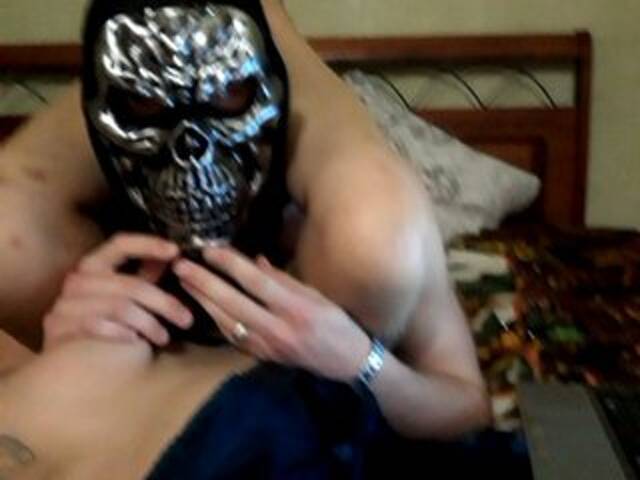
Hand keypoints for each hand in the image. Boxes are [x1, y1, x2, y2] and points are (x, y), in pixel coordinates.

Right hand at [43, 233, 192, 349]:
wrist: (63, 361)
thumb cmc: (101, 322)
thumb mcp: (124, 295)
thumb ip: (145, 277)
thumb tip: (172, 258)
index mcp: (93, 264)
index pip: (121, 243)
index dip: (149, 244)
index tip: (175, 251)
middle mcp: (77, 279)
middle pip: (131, 285)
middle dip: (165, 303)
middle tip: (187, 320)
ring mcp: (66, 303)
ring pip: (120, 308)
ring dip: (149, 325)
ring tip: (164, 338)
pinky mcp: (60, 326)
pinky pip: (100, 327)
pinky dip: (123, 334)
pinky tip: (136, 343)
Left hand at [173, 246, 371, 381]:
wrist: (347, 362)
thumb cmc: (336, 323)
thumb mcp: (316, 295)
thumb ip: (284, 280)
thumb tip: (253, 261)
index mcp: (296, 308)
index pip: (257, 282)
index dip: (231, 265)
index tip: (210, 250)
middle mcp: (278, 328)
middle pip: (233, 303)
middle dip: (204, 283)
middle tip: (181, 266)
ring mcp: (267, 345)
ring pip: (226, 322)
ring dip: (202, 301)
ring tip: (184, 283)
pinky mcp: (262, 356)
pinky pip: (232, 336)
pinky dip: (215, 319)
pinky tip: (203, 305)